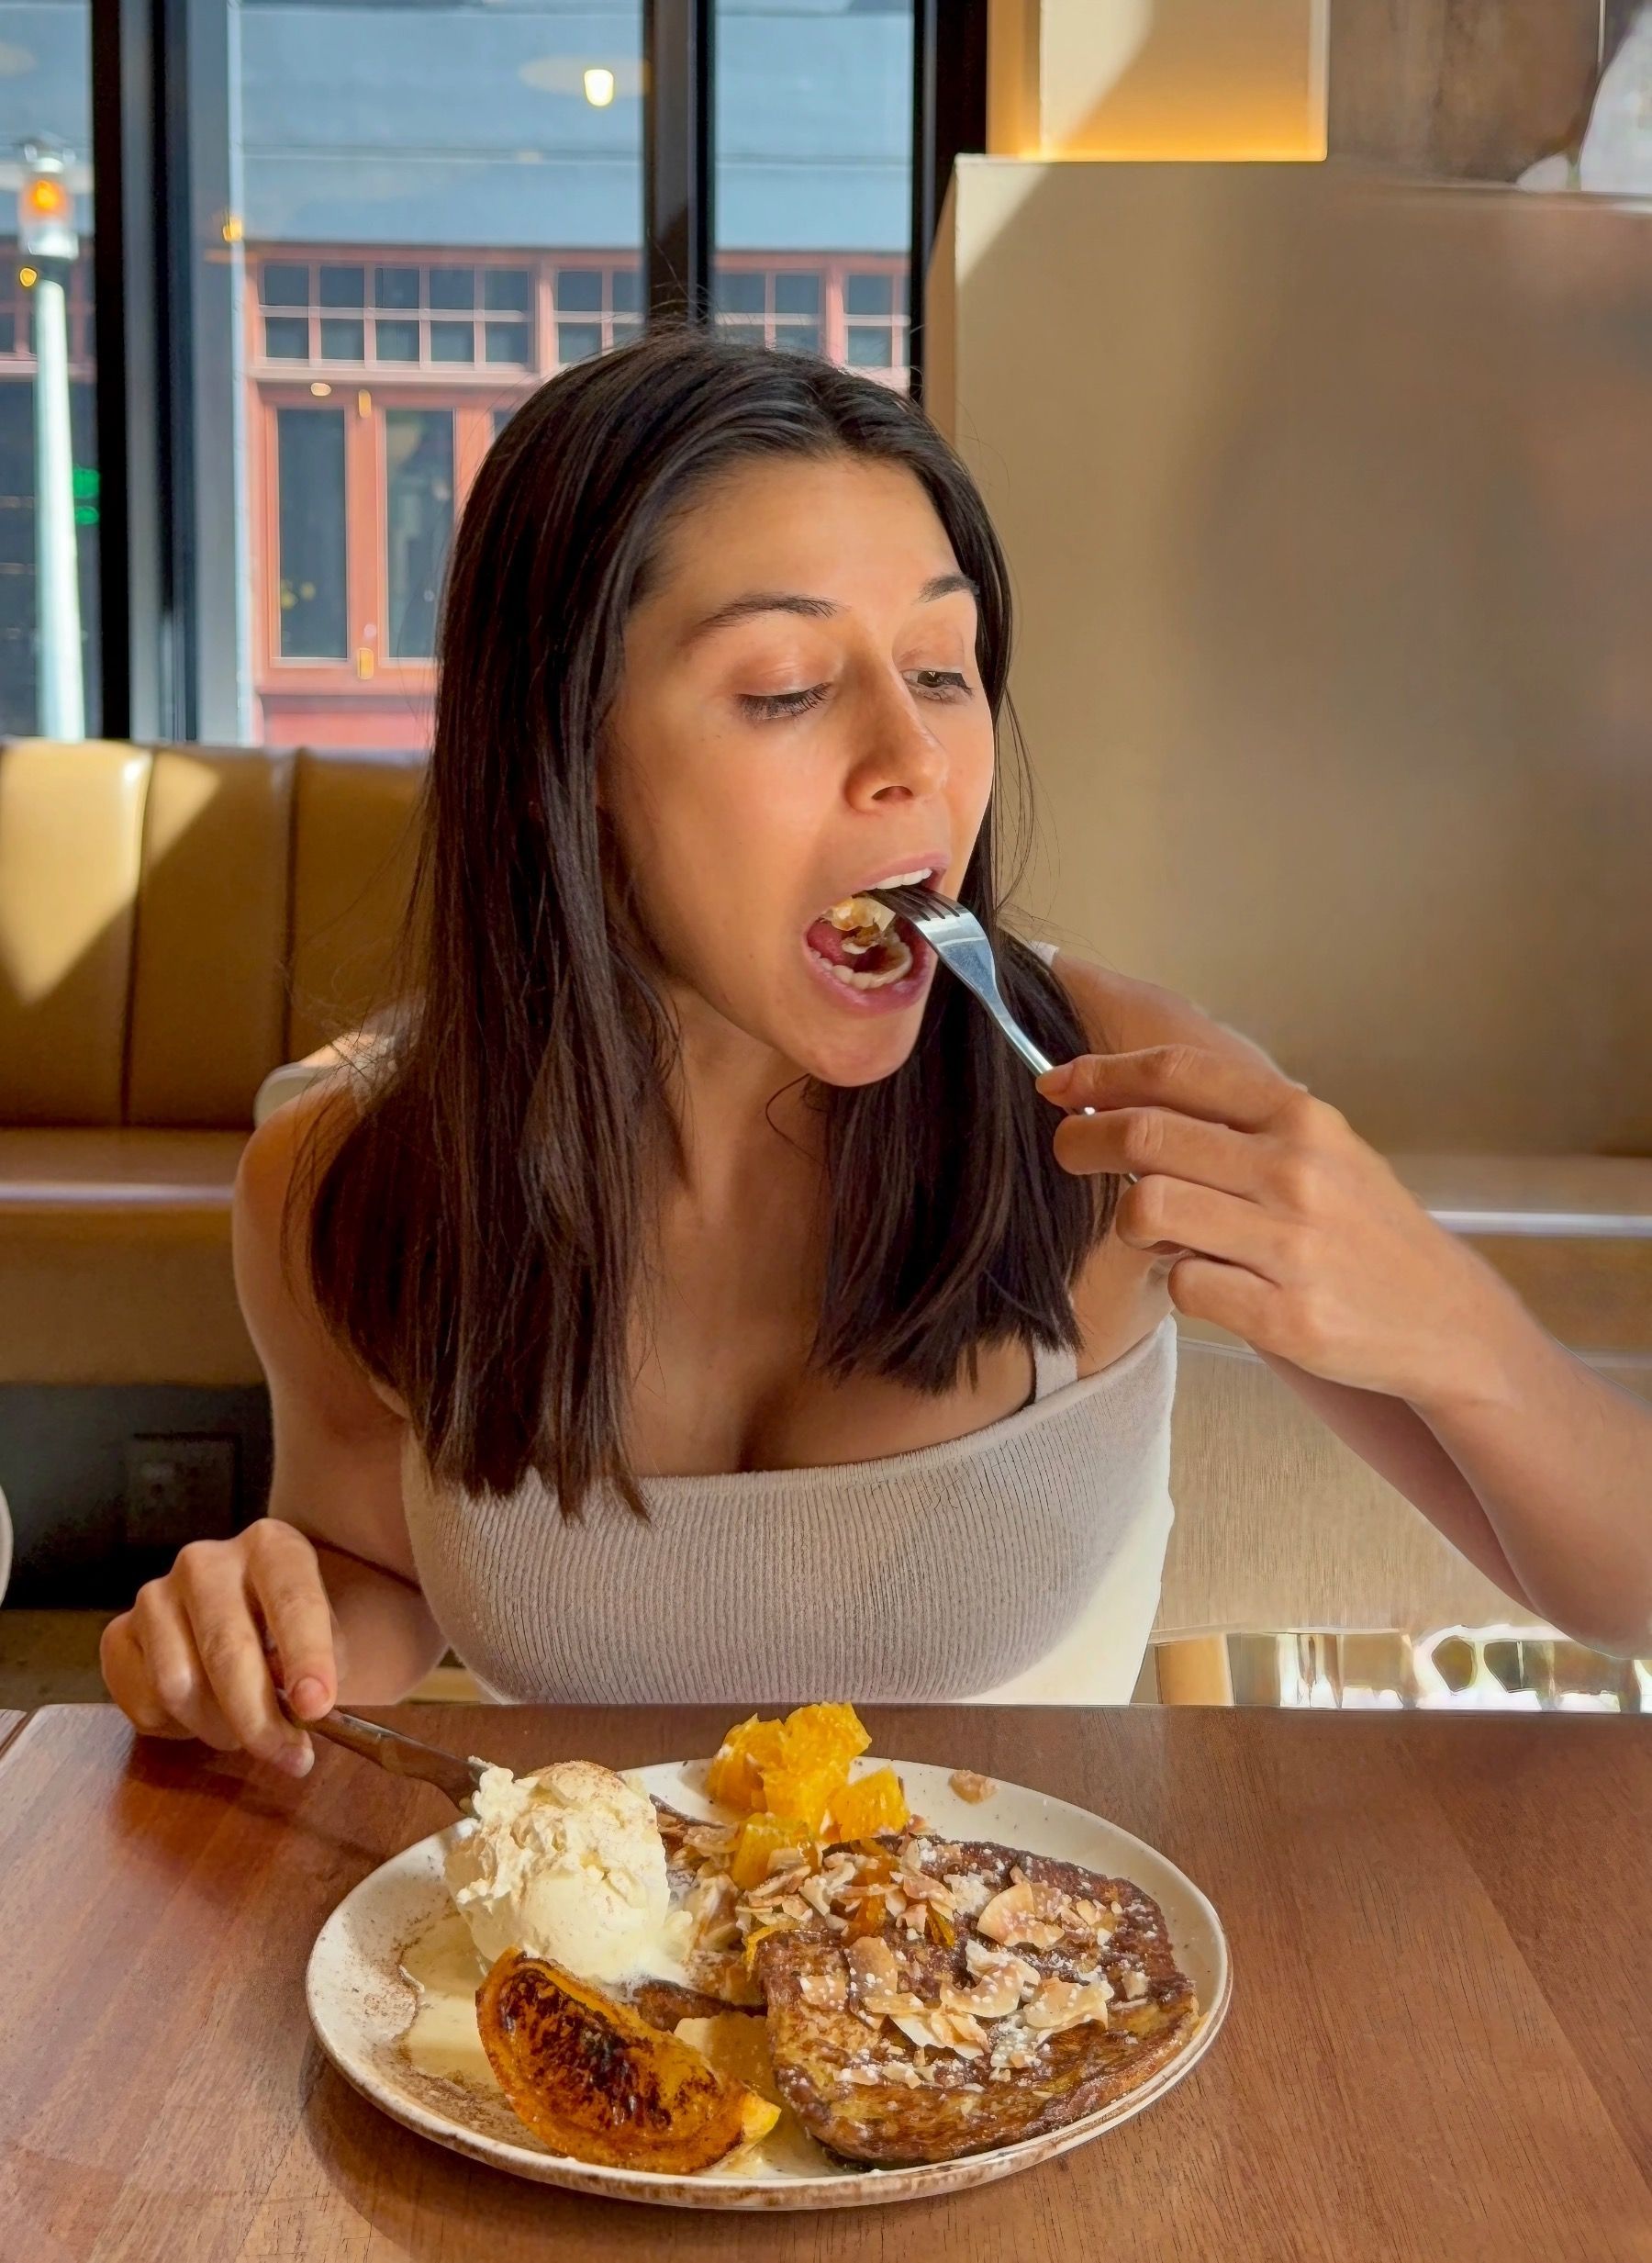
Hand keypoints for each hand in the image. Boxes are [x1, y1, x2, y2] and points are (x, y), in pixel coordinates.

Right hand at [100, 1520, 340, 1775]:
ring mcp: (154, 1596)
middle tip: (290, 1758)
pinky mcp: (118, 1635)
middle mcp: (205, 1562)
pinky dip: (180, 1730)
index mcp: (270, 1547)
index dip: (307, 1657)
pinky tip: (201, 1713)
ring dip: (219, 1728)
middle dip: (259, 1718)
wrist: (236, 1612)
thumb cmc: (290, 1627)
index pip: (292, 1600)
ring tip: (243, 1730)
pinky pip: (146, 1705)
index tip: (316, 1707)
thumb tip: (300, 1705)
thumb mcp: (326, 1633)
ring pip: (179, 1686)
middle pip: (226, 1650)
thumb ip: (324, 1664)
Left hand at [1038, 1045, 1516, 1408]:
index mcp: (1300, 1120)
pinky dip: (1179, 1282)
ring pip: (1147, 1208)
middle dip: (1082, 1139)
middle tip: (1068, 1149)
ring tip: (1149, 1228)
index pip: (1176, 1073)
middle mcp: (1295, 1173)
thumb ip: (1236, 1123)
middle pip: (1143, 1136)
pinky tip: (1207, 1280)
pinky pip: (1183, 1286)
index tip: (1060, 1084)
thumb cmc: (1360, 1228)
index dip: (1102, 1073)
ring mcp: (1289, 1248)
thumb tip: (1124, 1096)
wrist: (1443, 1318)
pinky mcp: (1284, 1318)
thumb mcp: (1320, 1150)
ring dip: (1129, 1219)